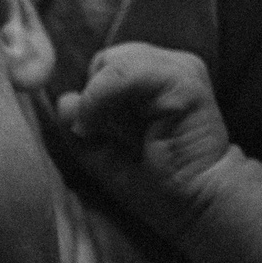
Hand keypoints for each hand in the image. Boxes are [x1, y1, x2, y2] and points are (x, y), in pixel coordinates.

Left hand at [57, 41, 240, 239]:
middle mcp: (170, 66)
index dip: (92, 97)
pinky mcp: (184, 80)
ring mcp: (180, 69)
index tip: (97, 134)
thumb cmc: (159, 185)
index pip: (105, 65)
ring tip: (122, 137)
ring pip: (111, 62)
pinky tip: (114, 129)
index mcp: (157, 77)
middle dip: (97, 97)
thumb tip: (63, 100)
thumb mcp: (105, 155)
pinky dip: (104, 97)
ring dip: (101, 101)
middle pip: (106, 59)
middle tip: (115, 137)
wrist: (198, 204)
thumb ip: (81, 127)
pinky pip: (124, 72)